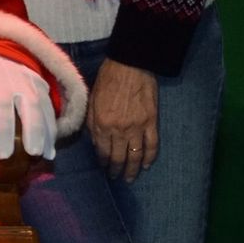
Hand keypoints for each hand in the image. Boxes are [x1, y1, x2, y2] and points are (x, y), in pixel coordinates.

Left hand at [0, 53, 56, 160]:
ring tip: (34, 154)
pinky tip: (49, 151)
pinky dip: (50, 131)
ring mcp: (22, 81)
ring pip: (32, 105)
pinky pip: (47, 108)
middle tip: (5, 156)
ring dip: (35, 131)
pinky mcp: (38, 85)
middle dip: (4, 132)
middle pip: (3, 106)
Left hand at [87, 57, 157, 181]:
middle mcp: (119, 129)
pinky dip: (150, 158)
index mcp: (102, 123)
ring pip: (135, 156)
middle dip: (116, 170)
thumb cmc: (107, 79)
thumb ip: (92, 123)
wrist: (130, 65)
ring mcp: (137, 127)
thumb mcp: (91, 100)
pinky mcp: (152, 122)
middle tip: (116, 177)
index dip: (103, 162)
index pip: (102, 151)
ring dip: (133, 169)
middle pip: (118, 157)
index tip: (104, 168)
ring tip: (130, 177)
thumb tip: (95, 141)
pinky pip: (152, 145)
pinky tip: (147, 165)